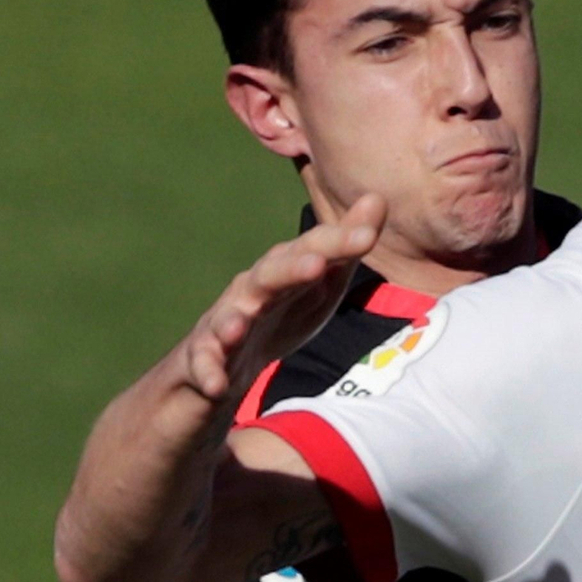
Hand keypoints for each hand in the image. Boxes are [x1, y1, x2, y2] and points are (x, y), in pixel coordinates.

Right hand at [182, 195, 385, 409]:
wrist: (223, 365)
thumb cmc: (280, 314)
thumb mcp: (320, 282)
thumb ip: (345, 247)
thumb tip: (378, 197)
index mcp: (283, 272)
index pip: (312, 251)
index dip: (338, 242)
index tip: (368, 235)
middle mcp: (251, 291)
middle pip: (270, 276)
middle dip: (291, 269)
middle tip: (316, 264)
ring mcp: (224, 323)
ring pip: (229, 317)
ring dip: (235, 319)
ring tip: (240, 326)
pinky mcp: (203, 359)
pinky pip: (203, 365)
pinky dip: (209, 372)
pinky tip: (216, 384)